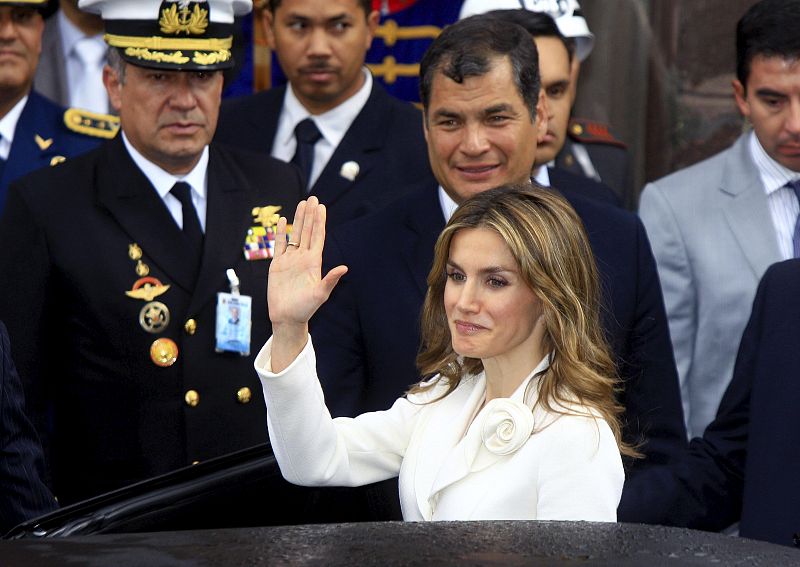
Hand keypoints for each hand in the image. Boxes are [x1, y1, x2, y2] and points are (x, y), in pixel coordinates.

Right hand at [268, 197, 346, 370]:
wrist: (287, 317)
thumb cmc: (306, 309)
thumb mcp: (321, 294)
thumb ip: (330, 280)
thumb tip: (344, 268)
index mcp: (314, 263)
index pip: (318, 237)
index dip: (320, 222)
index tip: (321, 207)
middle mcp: (303, 258)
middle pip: (307, 231)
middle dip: (310, 215)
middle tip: (312, 198)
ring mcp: (290, 260)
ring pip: (295, 235)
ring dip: (298, 219)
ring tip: (301, 203)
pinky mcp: (277, 265)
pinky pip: (279, 245)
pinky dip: (281, 233)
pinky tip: (283, 221)